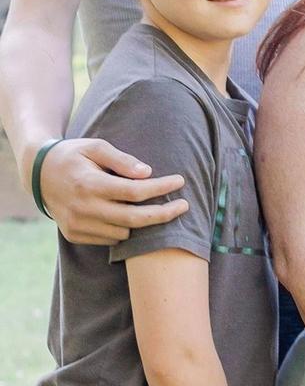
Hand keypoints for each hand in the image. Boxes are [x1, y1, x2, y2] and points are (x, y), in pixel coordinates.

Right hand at [39, 138, 186, 244]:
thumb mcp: (96, 147)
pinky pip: (109, 239)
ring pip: (124, 232)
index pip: (134, 192)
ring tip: (151, 206)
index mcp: (89, 183)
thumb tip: (147, 173)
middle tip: (184, 206)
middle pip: (134, 219)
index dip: (161, 188)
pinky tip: (127, 214)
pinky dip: (122, 229)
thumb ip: (122, 160)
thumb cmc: (73, 155)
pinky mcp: (74, 235)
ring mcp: (77, 225)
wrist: (38, 174)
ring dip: (141, 221)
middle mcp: (83, 208)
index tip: (180, 181)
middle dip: (163, 214)